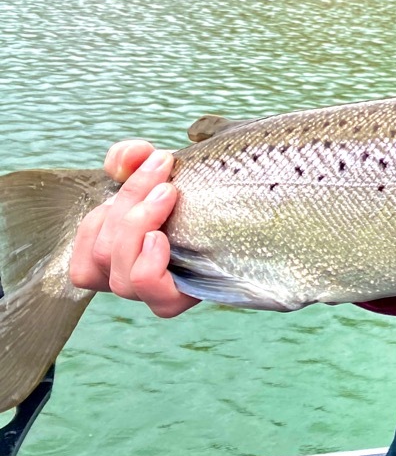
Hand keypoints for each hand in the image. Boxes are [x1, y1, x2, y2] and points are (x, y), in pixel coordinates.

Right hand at [68, 140, 199, 317]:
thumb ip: (133, 156)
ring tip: (168, 195)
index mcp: (118, 246)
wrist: (248, 206)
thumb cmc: (197, 189)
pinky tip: (162, 240)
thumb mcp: (163, 167)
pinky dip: (147, 266)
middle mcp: (129, 273)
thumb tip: (125, 157)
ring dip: (136, 229)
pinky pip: (151, 294)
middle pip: (103, 252)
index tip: (142, 170)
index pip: (87, 241)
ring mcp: (153, 290)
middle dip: (129, 204)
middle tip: (165, 177)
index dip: (102, 210)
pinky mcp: (178, 299)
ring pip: (119, 277)